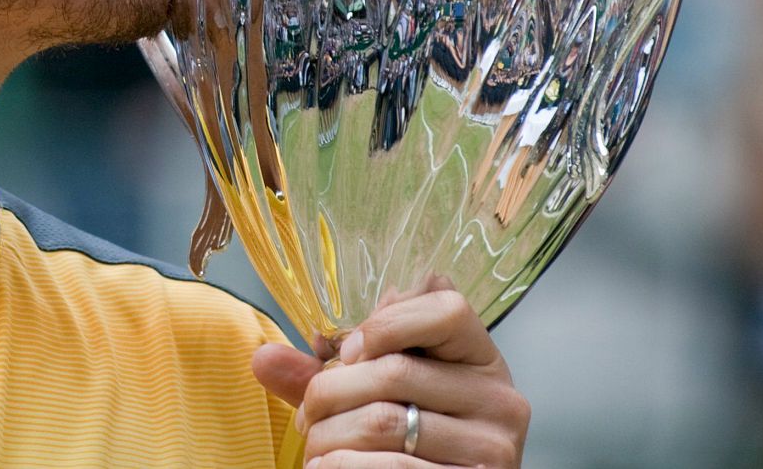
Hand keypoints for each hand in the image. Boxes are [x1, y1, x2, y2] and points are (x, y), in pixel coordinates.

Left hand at [251, 276, 528, 467]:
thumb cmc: (414, 442)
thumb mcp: (385, 394)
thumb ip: (332, 373)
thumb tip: (263, 357)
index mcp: (481, 360)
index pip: (447, 309)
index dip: (387, 323)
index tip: (348, 352)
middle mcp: (499, 401)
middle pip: (396, 371)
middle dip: (329, 391)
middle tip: (308, 414)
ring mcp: (491, 450)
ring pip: (383, 423)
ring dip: (327, 436)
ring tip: (315, 446)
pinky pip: (390, 468)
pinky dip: (339, 467)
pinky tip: (324, 468)